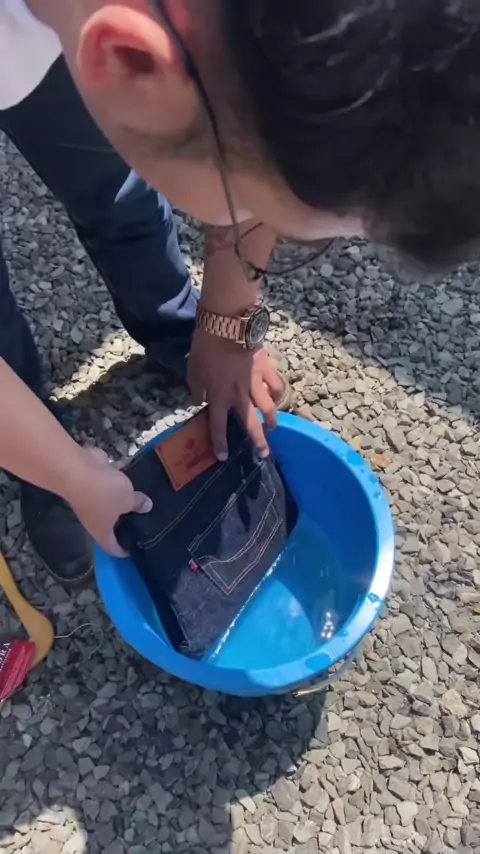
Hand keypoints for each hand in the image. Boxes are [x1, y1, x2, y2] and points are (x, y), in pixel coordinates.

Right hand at [64, 447, 151, 556]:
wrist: (77, 467)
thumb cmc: (103, 492)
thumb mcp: (127, 500)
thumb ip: (138, 504)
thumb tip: (146, 507)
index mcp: (101, 531)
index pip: (112, 548)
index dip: (123, 552)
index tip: (135, 550)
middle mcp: (93, 517)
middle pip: (112, 524)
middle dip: (127, 520)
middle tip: (146, 517)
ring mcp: (90, 497)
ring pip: (110, 500)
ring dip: (123, 496)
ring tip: (144, 494)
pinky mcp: (91, 479)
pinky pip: (108, 479)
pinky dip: (118, 476)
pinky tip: (135, 471)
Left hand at [188, 329, 284, 459]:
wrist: (227, 326)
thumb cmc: (205, 349)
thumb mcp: (193, 372)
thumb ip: (198, 390)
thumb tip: (201, 400)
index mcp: (219, 397)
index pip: (218, 426)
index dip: (220, 444)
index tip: (223, 457)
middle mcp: (239, 395)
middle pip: (251, 423)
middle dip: (258, 441)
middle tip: (264, 454)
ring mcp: (256, 383)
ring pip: (269, 407)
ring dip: (272, 420)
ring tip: (273, 427)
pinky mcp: (266, 369)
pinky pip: (276, 385)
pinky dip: (278, 393)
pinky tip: (278, 397)